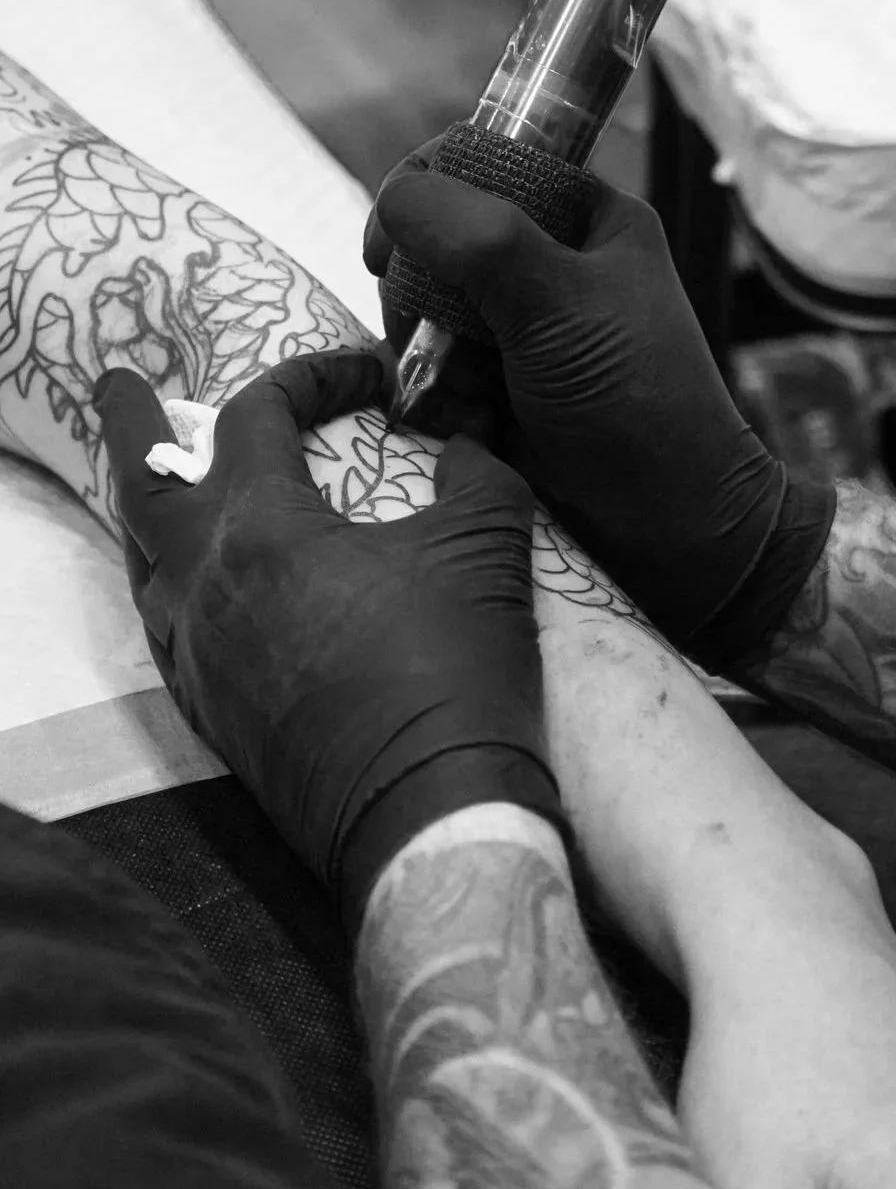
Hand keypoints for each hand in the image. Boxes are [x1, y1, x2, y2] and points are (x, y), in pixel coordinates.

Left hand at [94, 350, 562, 928]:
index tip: (369, 378)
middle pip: (143, 483)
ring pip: (144, 562)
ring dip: (153, 510)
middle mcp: (206, 587)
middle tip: (117, 380)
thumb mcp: (486, 546)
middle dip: (129, 421)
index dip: (311, 377)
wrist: (428, 810)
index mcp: (263, 531)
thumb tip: (471, 443)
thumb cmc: (454, 669)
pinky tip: (200, 586)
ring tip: (167, 484)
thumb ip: (478, 474)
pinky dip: (172, 584)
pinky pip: (165, 627)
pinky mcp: (210, 713)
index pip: (256, 417)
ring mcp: (197, 656)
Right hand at [364, 148, 832, 657]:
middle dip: (420, 283)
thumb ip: (480, 238)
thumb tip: (398, 195)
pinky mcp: (501, 389)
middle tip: (419, 326)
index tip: (391, 235)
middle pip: (442, 236)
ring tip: (459, 390)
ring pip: (428, 306)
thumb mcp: (560, 304)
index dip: (429, 184)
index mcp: (588, 218)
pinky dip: (433, 393)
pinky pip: (433, 368)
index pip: (487, 160)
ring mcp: (524, 329)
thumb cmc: (635, 405)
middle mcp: (554, 264)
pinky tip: (461, 423)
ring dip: (424, 347)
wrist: (673, 534)